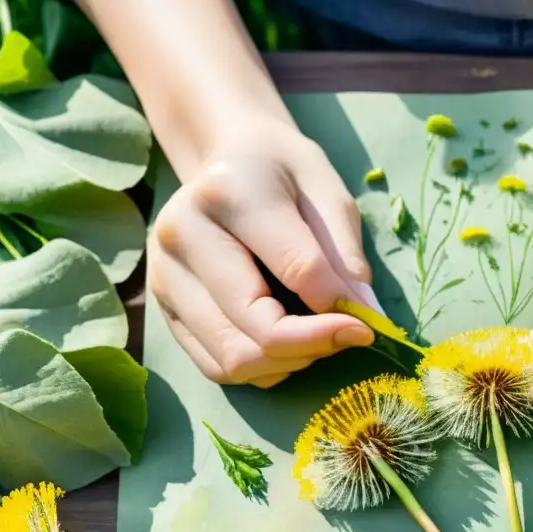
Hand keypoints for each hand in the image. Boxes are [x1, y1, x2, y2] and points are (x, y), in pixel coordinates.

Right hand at [149, 118, 378, 387]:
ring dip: (288, 362)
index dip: (338, 311)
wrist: (224, 162)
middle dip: (313, 345)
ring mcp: (163, 276)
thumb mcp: (328, 193)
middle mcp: (181, 236)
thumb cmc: (284, 174)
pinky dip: (261, 368)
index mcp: (229, 193)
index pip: (294, 270)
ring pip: (233, 359)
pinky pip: (216, 367)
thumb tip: (364, 313)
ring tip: (316, 337)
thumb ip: (346, 254)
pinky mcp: (162, 308)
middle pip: (255, 327)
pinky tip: (285, 343)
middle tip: (347, 336)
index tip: (370, 325)